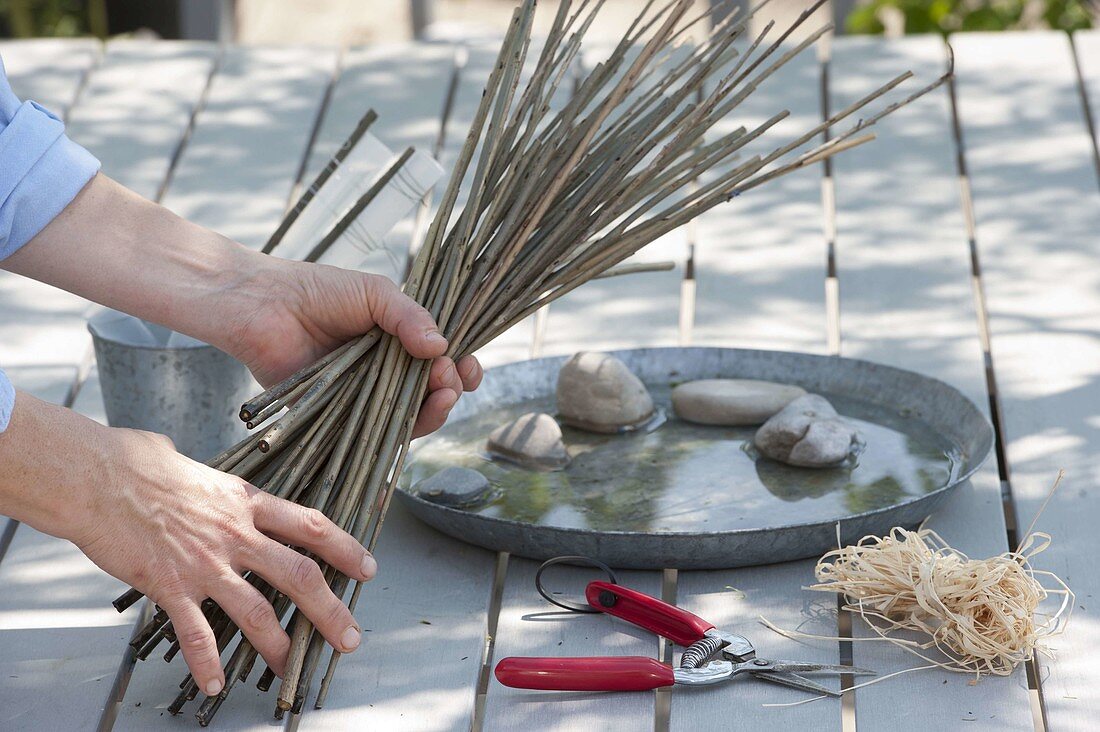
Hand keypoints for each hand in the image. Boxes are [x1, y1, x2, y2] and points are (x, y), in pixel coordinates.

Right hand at [74, 427, 374, 696]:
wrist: (96, 475)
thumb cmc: (138, 464)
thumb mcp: (197, 469)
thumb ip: (217, 487)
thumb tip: (215, 486)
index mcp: (246, 502)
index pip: (311, 526)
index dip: (346, 549)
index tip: (368, 568)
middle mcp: (235, 534)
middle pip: (298, 575)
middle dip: (329, 611)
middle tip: (350, 637)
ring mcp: (204, 563)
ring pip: (256, 611)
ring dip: (278, 644)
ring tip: (290, 668)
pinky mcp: (168, 585)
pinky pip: (195, 632)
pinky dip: (207, 662)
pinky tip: (216, 683)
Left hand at [228, 259, 481, 437]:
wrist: (263, 306)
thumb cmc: (317, 291)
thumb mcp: (375, 293)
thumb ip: (410, 316)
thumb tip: (443, 347)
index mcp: (400, 340)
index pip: (442, 361)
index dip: (461, 369)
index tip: (470, 369)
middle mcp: (387, 370)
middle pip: (432, 393)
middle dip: (450, 389)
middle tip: (448, 380)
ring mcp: (365, 394)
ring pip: (410, 415)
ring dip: (433, 411)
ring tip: (439, 398)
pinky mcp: (342, 415)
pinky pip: (376, 430)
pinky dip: (398, 429)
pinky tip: (409, 418)